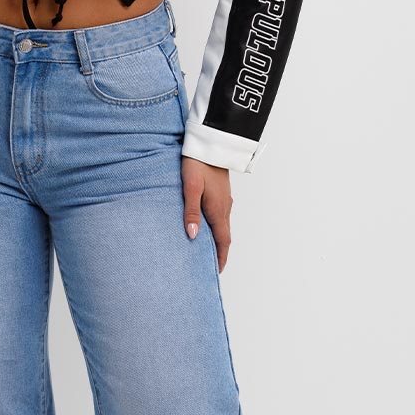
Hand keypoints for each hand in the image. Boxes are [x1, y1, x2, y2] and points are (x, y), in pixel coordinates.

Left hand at [181, 155, 232, 272]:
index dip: (221, 257)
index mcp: (218, 209)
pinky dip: (216, 226)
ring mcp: (225, 199)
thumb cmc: (197, 163)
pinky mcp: (221, 192)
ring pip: (223, 225)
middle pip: (224, 235)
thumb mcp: (190, 188)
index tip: (217, 271)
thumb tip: (192, 236)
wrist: (210, 143)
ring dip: (218, 239)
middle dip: (220, 251)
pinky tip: (206, 225)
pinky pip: (221, 215)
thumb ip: (190, 212)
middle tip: (212, 265)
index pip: (223, 240)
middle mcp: (225, 207)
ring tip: (207, 249)